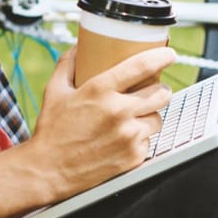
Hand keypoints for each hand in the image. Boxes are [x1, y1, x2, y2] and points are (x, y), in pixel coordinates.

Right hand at [27, 46, 174, 201]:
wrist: (48, 170)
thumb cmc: (51, 130)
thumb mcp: (54, 90)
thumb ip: (68, 64)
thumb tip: (80, 46)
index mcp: (101, 91)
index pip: (142, 66)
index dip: (162, 57)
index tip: (169, 55)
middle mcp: (118, 112)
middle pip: (161, 93)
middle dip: (161, 88)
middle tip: (154, 88)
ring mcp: (128, 137)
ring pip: (158, 118)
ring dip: (151, 114)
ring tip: (137, 115)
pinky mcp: (133, 158)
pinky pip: (149, 141)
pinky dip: (141, 137)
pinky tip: (125, 137)